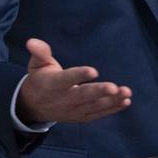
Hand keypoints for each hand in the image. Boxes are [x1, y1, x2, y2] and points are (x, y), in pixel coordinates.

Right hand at [16, 38, 131, 123]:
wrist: (33, 107)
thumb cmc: (40, 80)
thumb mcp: (36, 65)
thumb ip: (40, 53)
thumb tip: (32, 41)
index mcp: (52, 84)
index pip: (66, 79)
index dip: (79, 75)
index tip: (93, 71)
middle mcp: (63, 99)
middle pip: (82, 96)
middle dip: (98, 92)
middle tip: (113, 87)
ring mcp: (73, 110)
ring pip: (93, 106)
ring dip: (111, 101)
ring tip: (126, 93)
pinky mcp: (80, 117)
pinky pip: (97, 114)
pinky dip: (112, 109)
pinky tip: (125, 102)